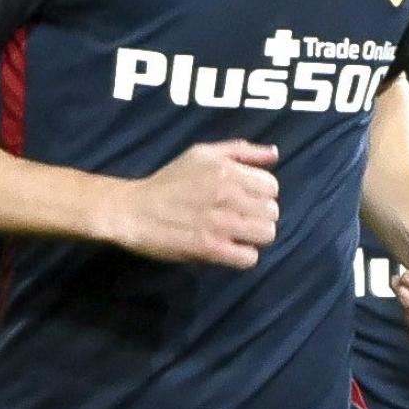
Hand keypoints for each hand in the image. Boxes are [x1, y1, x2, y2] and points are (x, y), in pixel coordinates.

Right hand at [104, 139, 280, 268]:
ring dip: (255, 237)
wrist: (134, 211)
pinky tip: (230, 250)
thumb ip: (240, 150)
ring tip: (238, 235)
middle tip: (240, 219)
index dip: (261, 195)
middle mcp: (226, 194)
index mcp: (226, 170)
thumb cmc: (169, 181)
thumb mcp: (202, 154)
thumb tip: (274, 154)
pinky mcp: (211, 249)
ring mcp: (220, 223)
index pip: (271, 186)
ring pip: (267, 234)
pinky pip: (249, 258)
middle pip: (273, 212)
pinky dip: (243, 256)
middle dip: (260, 216)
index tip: (245, 200)